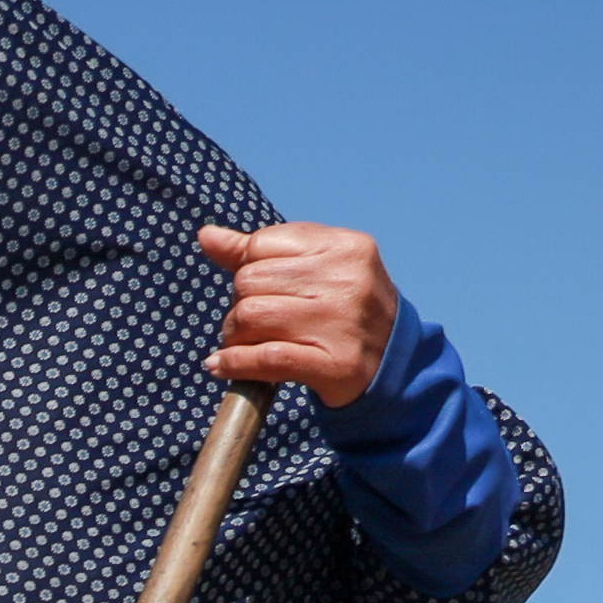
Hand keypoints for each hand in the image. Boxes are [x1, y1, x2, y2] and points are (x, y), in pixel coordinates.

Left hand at [193, 220, 400, 407]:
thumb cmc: (344, 309)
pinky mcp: (335, 364)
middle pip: (250, 282)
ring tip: (245, 342)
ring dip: (234, 335)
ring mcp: (342, 323)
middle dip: (239, 304)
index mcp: (345, 245)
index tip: (259, 289)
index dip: (247, 269)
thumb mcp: (317, 268)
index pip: (261, 245)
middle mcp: (347, 280)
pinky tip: (222, 365)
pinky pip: (264, 358)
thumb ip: (260, 251)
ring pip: (250, 317)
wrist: (394, 363)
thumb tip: (207, 236)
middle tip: (252, 322)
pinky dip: (234, 363)